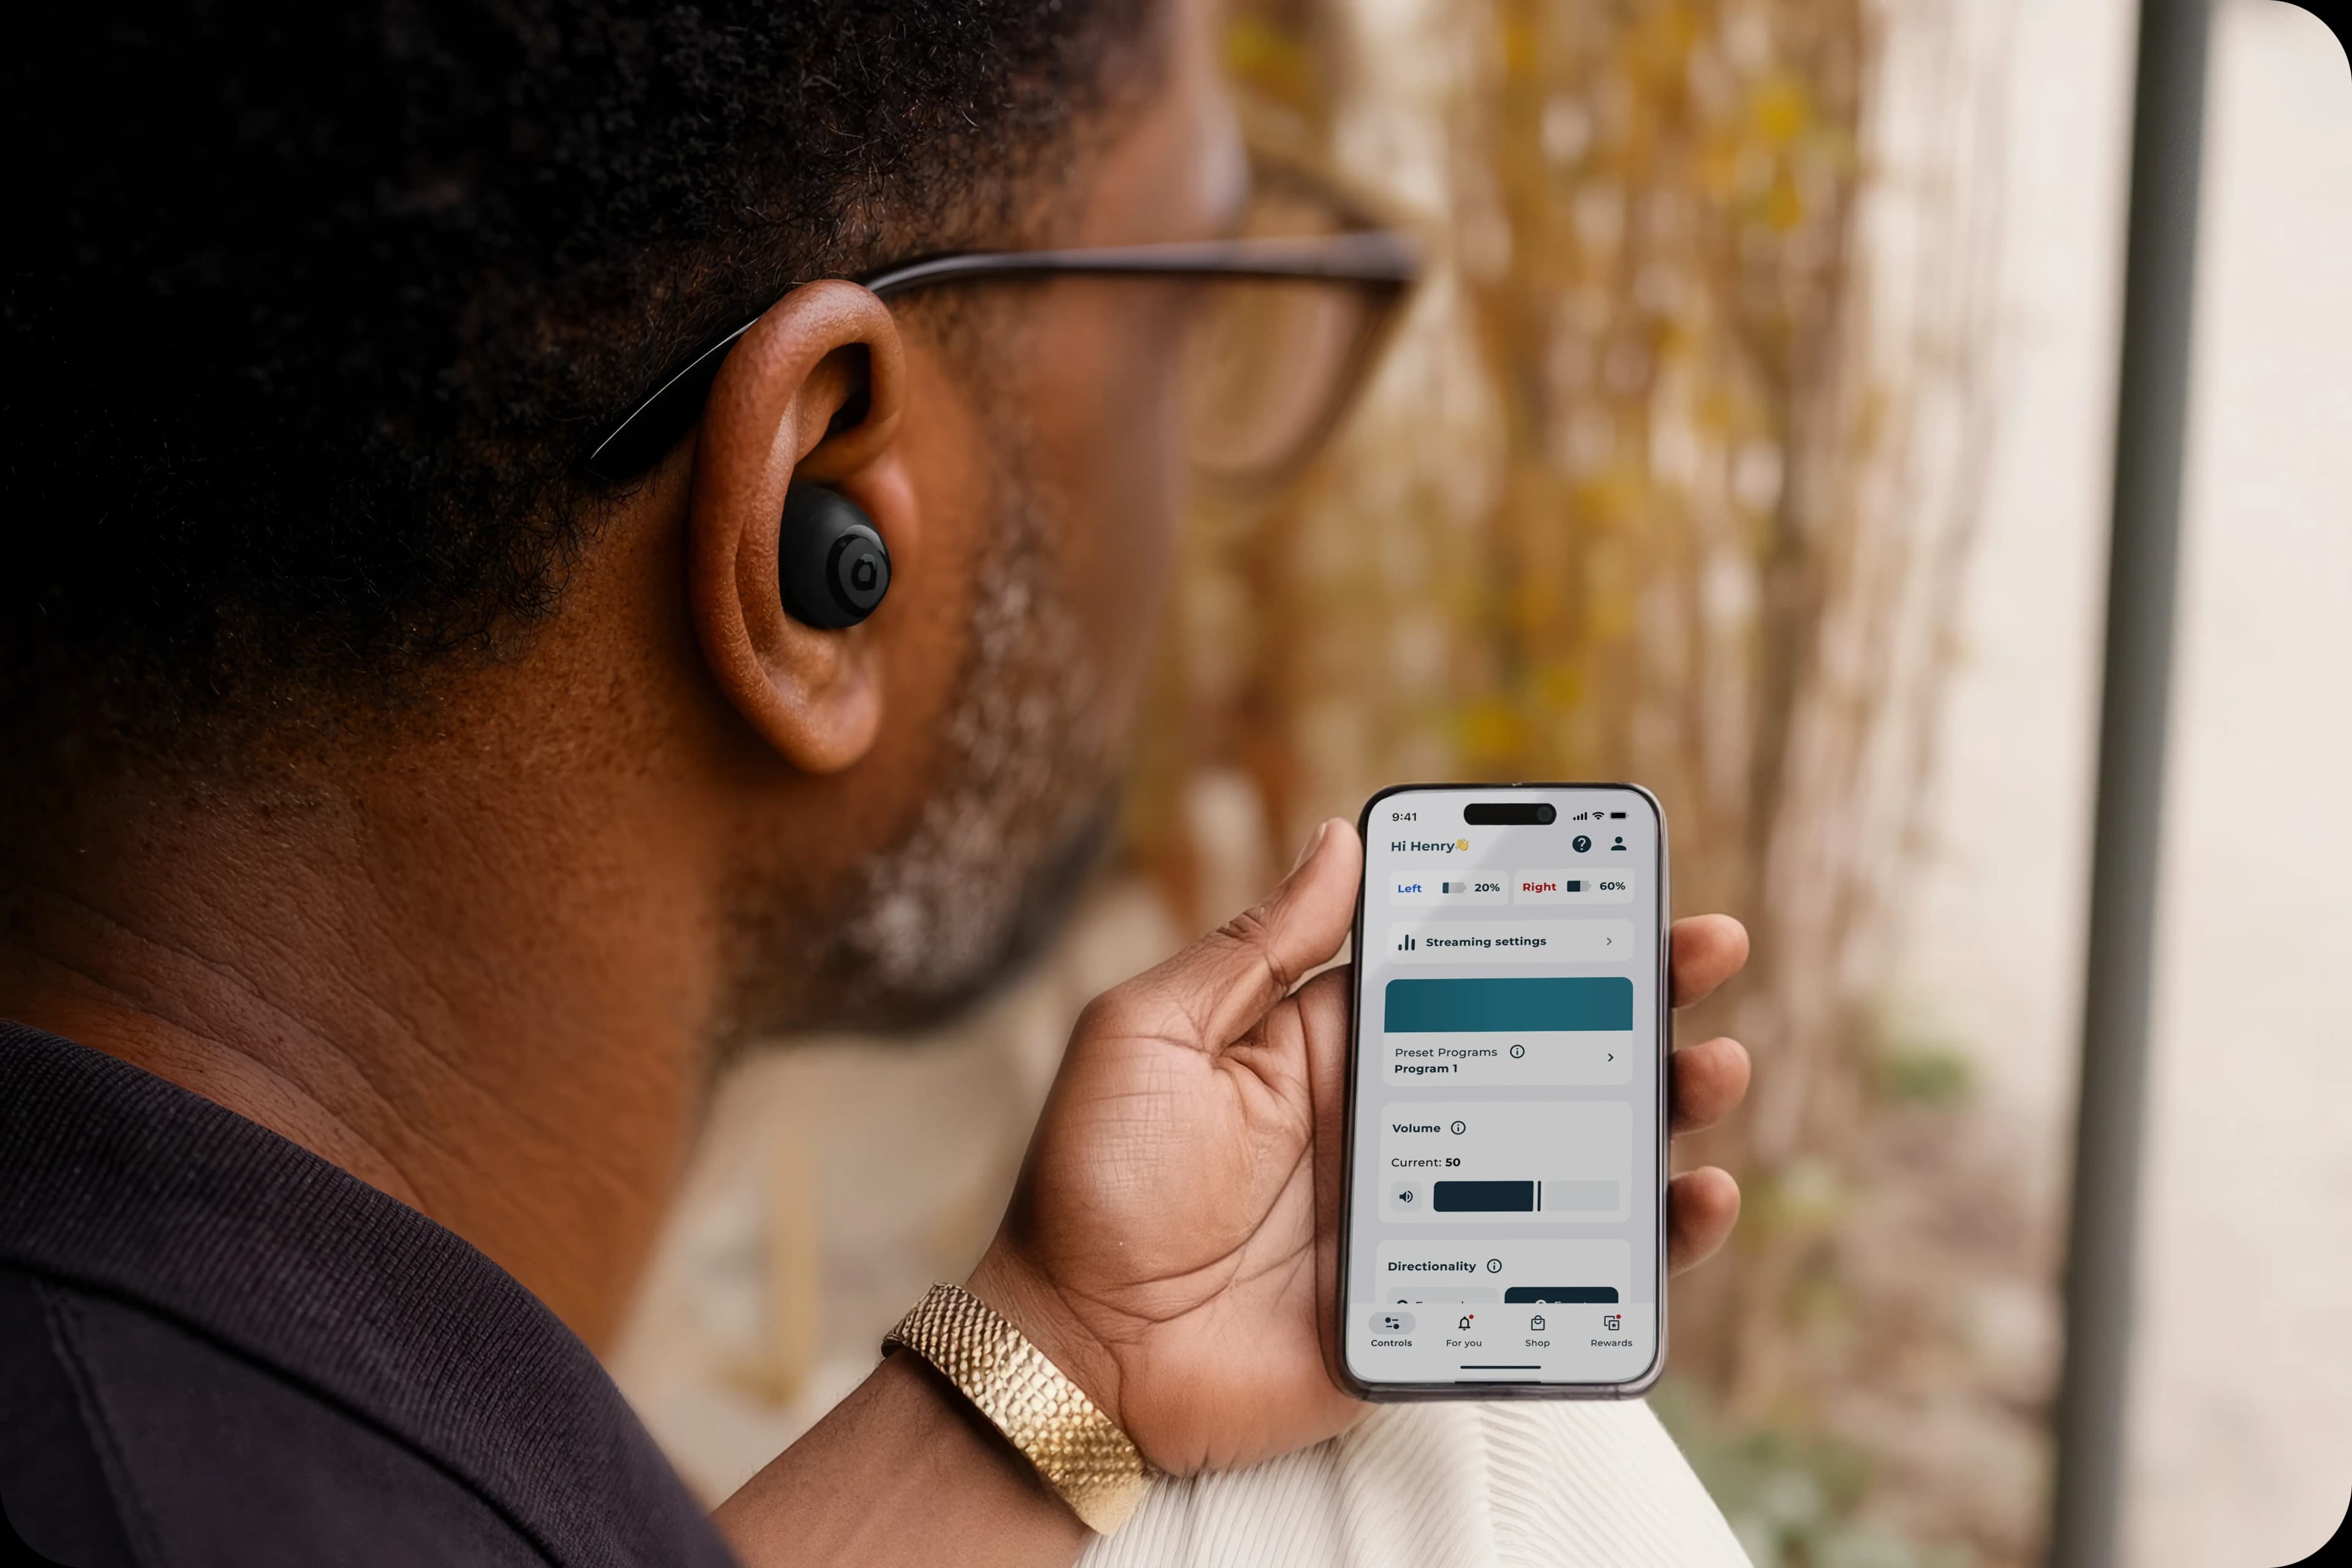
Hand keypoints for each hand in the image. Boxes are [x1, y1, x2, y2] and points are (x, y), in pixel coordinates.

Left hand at [968, 818, 1752, 1474]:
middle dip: (1639, 997)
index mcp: (1338, 1044)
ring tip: (1711, 1070)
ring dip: (1662, 1107)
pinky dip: (1645, 1244)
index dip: (1547, 919)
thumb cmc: (1094, 1187)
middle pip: (1550, 1046)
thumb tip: (1338, 840)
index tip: (1619, 874)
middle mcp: (1403, 1119)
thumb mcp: (1151, 1038)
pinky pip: (1568, 1270)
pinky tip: (1690, 1201)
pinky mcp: (1451, 1298)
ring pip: (1580, 1151)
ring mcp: (1436, 1211)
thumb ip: (1255, 949)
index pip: (1467, 965)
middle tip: (1706, 954)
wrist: (1078, 1352)